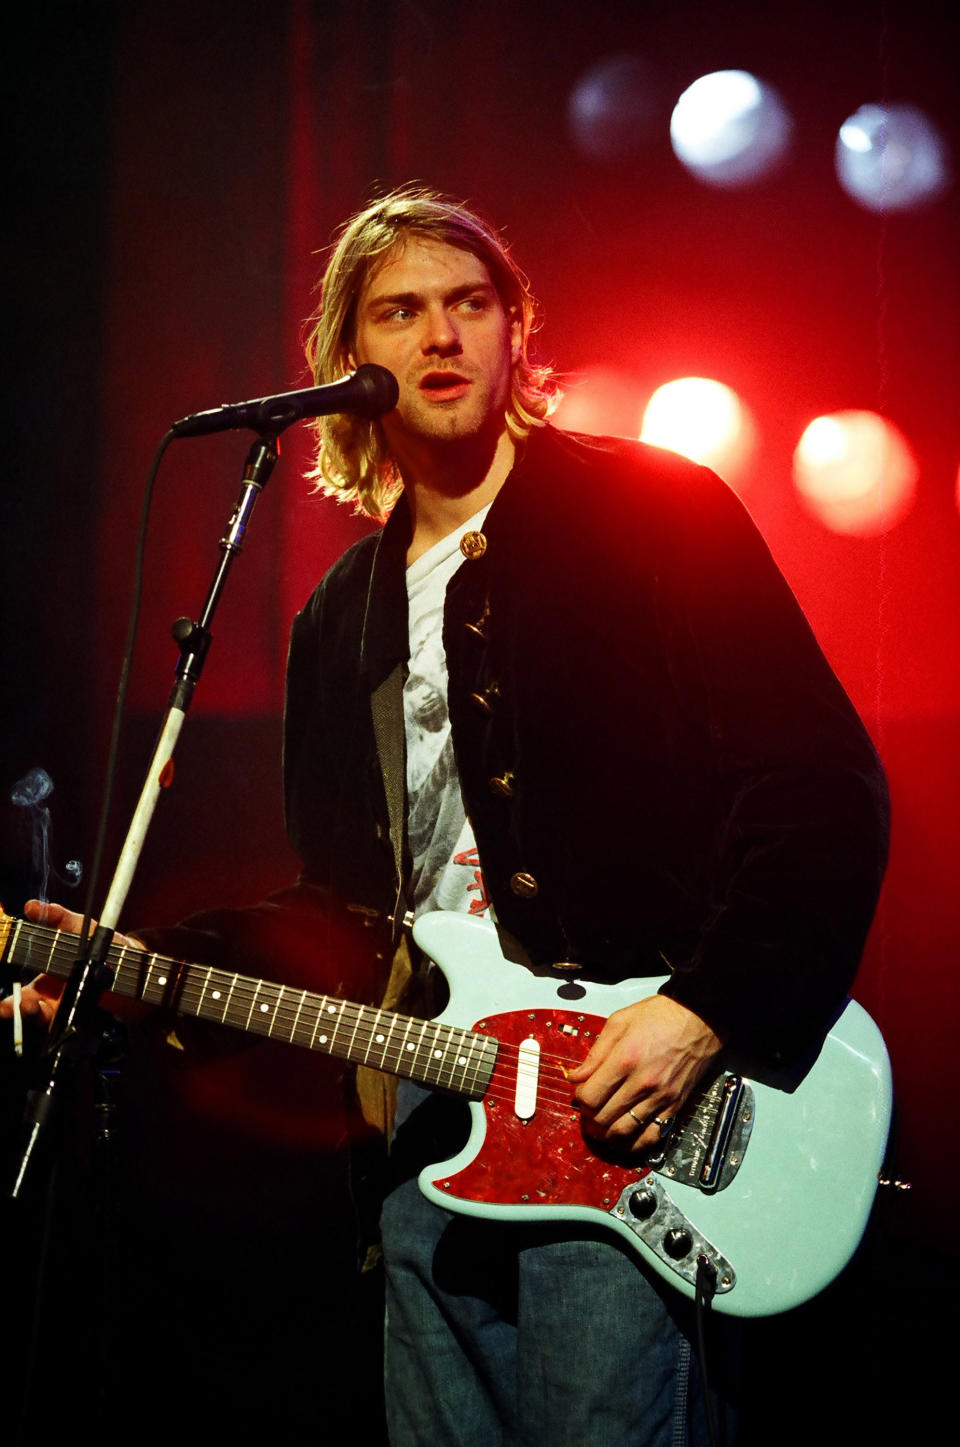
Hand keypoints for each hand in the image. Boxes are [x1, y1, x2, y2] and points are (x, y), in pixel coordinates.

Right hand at [0, 900, 141, 1030]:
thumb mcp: (79, 926)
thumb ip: (57, 917)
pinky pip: (71, 1024)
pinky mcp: (87, 1016)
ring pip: (46, 1020)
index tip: (3, 1003)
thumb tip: (31, 906)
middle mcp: (53, 999)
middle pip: (27, 1010)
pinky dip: (65, 1022)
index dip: (9, 1001)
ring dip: (36, 1016)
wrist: (137, 964)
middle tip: (18, 1005)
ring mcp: (70, 1009)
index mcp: (45, 980)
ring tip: (33, 1008)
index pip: (20, 993)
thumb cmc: (102, 944)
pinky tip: (65, 1016)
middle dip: (16, 1010)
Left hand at [566, 993, 724, 1152]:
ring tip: (600, 1126)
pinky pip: (651, 1136)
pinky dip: (634, 1144)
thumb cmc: (662, 1015)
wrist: (700, 1018)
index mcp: (626, 1059)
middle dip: (589, 1118)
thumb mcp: (620, 1021)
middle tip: (587, 1111)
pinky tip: (624, 1138)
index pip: (591, 1096)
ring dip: (606, 1134)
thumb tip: (576, 1076)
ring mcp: (660, 1097)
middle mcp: (643, 1082)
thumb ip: (596, 1052)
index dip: (580, 1099)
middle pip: (603, 1117)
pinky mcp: (674, 1106)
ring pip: (624, 1131)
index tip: (581, 1093)